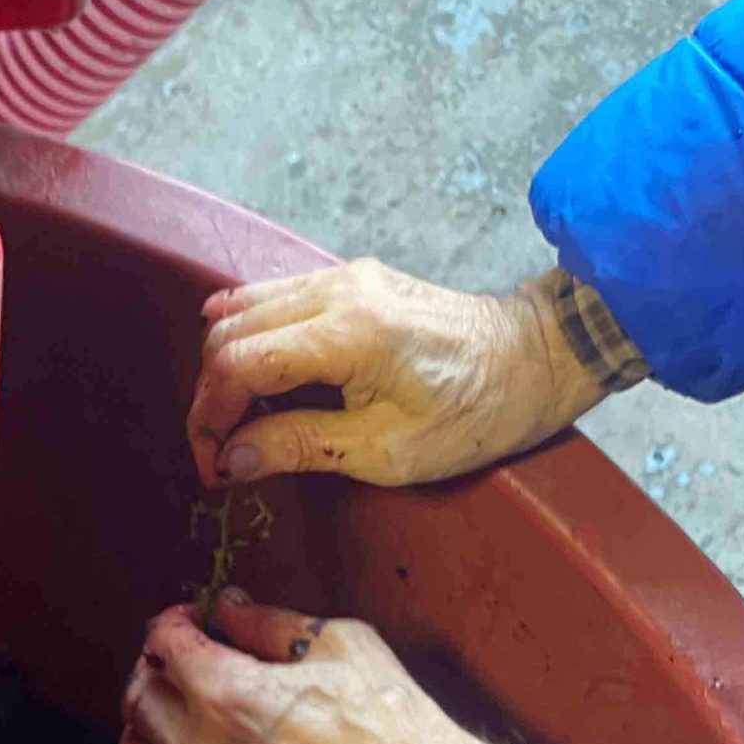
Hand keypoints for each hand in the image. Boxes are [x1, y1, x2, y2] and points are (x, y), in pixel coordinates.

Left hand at [112, 593, 545, 743]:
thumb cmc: (388, 720)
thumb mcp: (338, 643)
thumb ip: (269, 622)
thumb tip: (228, 607)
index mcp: (225, 693)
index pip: (162, 644)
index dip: (175, 622)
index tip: (194, 621)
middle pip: (137, 701)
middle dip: (154, 671)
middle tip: (183, 664)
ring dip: (144, 734)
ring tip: (174, 720)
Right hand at [187, 257, 604, 490]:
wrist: (533, 360)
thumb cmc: (472, 414)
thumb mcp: (385, 452)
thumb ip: (299, 446)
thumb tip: (232, 459)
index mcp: (347, 333)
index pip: (238, 362)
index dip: (210, 417)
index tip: (216, 465)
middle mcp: (337, 290)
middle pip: (229, 331)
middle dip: (211, 395)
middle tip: (220, 451)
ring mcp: (344, 277)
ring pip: (244, 308)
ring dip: (226, 366)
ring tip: (236, 419)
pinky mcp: (352, 280)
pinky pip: (274, 299)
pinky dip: (250, 339)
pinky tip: (252, 378)